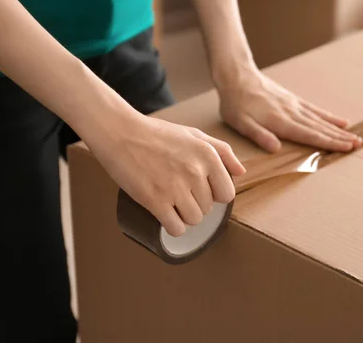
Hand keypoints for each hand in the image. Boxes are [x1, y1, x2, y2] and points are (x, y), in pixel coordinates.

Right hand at [84, 114, 245, 236]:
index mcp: (208, 156)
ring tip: (172, 203)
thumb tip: (241, 172)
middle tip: (179, 192)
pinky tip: (165, 217)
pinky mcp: (154, 200)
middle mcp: (195, 172)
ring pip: (194, 220)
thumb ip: (222, 151)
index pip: (226, 194)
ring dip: (184, 217)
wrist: (120, 133)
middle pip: (208, 208)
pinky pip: (175, 228)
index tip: (201, 190)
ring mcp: (175, 187)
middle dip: (196, 204)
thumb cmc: (158, 134)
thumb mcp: (194, 135)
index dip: (214, 195)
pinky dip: (172, 227)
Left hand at [217, 65, 361, 152]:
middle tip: (358, 144)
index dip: (328, 143)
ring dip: (338, 129)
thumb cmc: (236, 103)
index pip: (309, 135)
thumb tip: (275, 148)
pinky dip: (329, 116)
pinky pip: (315, 110)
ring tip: (355, 136)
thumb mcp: (241, 123)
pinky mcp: (293, 100)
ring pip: (321, 120)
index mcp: (280, 122)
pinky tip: (340, 121)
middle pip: (320, 128)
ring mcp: (295, 105)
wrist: (237, 76)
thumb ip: (259, 135)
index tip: (346, 148)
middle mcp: (292, 113)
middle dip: (340, 138)